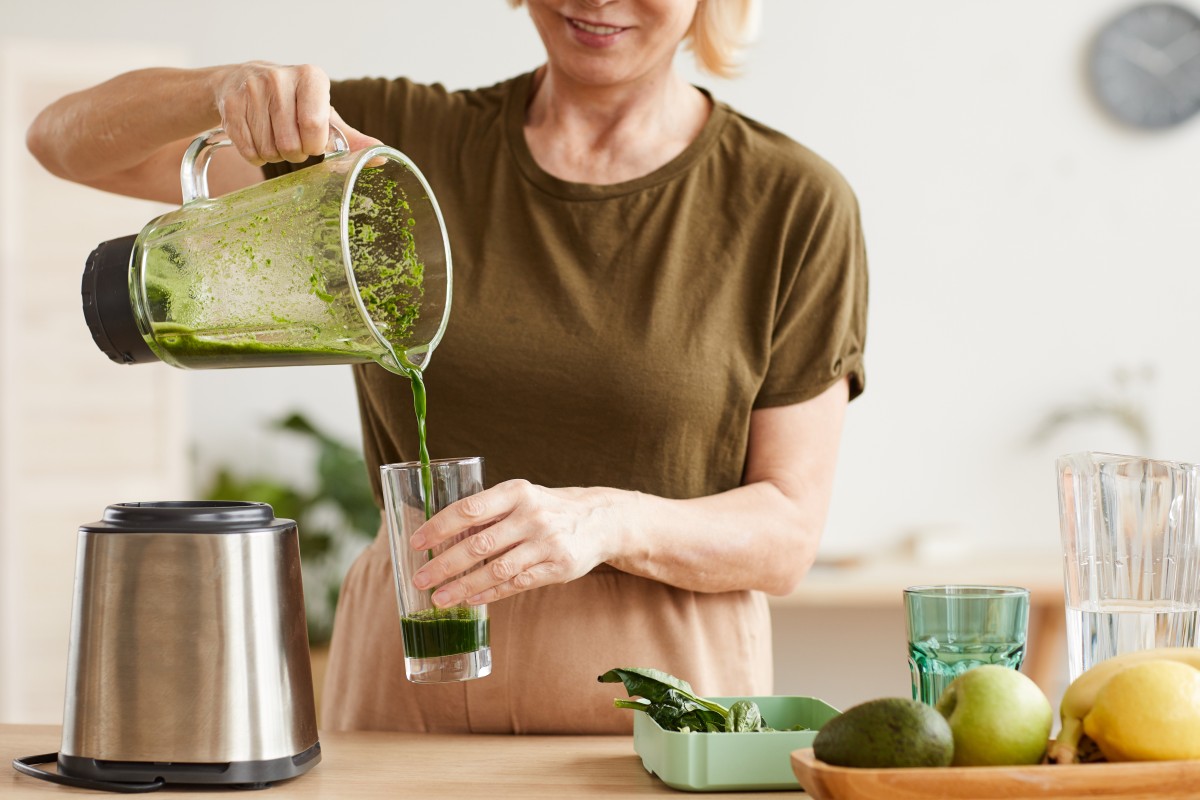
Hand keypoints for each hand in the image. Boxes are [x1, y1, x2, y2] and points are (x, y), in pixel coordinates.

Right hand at [210, 61, 379, 165]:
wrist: (244, 81)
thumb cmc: (295, 102)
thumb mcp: (324, 114)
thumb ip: (350, 137)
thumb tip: (382, 155)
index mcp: (311, 77)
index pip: (314, 126)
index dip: (314, 145)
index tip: (313, 141)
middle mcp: (279, 78)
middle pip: (291, 144)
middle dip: (295, 153)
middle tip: (293, 141)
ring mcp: (250, 90)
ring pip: (268, 150)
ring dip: (275, 156)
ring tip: (276, 138)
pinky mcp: (229, 105)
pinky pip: (248, 151)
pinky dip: (256, 156)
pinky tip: (259, 140)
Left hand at [409, 480, 624, 606]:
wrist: (598, 520)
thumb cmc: (546, 509)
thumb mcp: (520, 498)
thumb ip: (487, 513)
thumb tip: (440, 535)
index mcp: (516, 492)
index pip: (469, 509)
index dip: (439, 526)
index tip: (416, 543)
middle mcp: (531, 516)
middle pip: (479, 544)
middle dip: (444, 564)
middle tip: (420, 579)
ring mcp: (546, 543)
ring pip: (496, 569)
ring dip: (463, 587)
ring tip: (438, 599)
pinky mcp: (557, 567)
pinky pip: (517, 583)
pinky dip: (491, 594)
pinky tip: (471, 600)